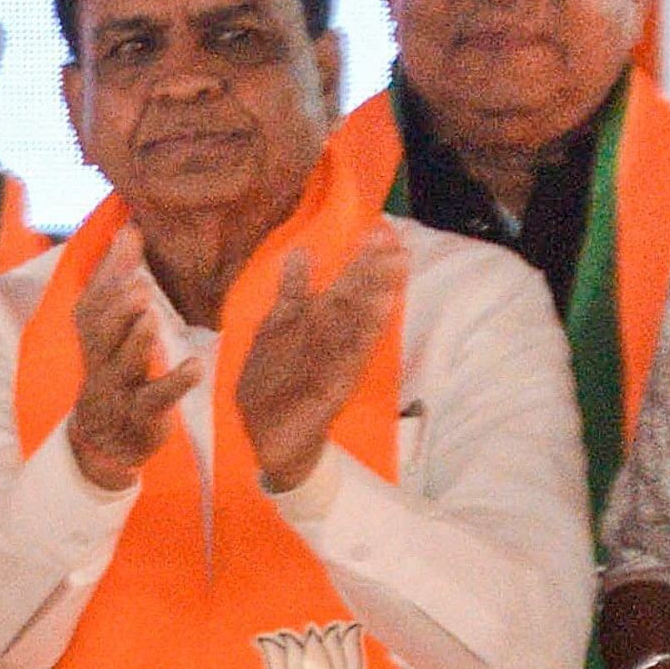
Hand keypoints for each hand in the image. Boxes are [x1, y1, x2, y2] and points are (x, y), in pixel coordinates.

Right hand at [65, 232, 198, 492]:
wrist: (104, 439)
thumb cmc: (115, 370)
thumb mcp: (111, 327)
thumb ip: (117, 280)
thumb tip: (128, 227)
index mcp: (94, 337)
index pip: (91, 303)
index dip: (108, 272)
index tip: (131, 236)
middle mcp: (99, 361)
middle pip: (98, 333)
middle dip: (116, 309)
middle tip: (139, 285)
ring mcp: (117, 390)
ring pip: (120, 365)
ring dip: (135, 341)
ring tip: (152, 315)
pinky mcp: (140, 415)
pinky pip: (154, 400)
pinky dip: (174, 383)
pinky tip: (195, 366)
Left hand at [233, 226, 406, 492]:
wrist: (272, 438)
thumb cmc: (277, 382)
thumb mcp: (274, 331)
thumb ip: (291, 293)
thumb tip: (301, 251)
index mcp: (316, 324)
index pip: (343, 286)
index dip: (361, 260)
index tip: (379, 229)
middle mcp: (330, 340)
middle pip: (355, 298)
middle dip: (373, 270)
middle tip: (396, 239)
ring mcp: (334, 362)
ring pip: (359, 322)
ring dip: (377, 294)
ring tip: (397, 265)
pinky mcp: (334, 385)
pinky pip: (352, 355)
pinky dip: (366, 331)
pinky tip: (382, 308)